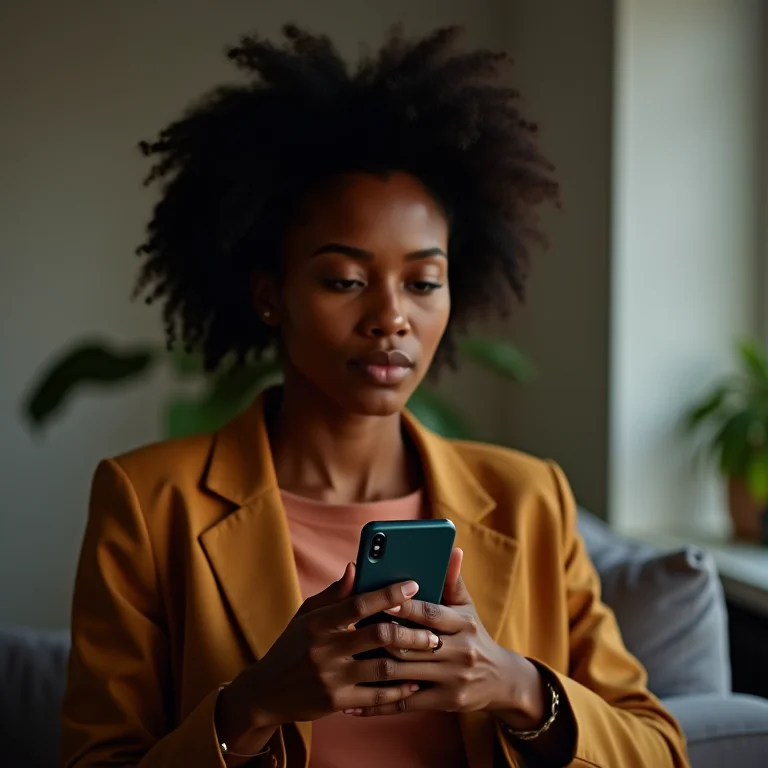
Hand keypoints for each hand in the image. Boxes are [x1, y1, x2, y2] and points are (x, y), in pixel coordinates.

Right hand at [217, 563, 439, 740]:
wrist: (267, 693)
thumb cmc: (294, 646)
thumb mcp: (307, 615)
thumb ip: (334, 593)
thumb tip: (356, 566)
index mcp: (317, 623)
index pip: (358, 603)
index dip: (388, 593)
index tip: (413, 584)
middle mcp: (324, 650)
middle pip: (378, 636)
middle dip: (411, 631)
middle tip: (434, 630)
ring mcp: (331, 678)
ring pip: (382, 667)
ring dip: (411, 659)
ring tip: (431, 651)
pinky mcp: (337, 702)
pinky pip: (376, 696)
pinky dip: (399, 689)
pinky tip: (415, 681)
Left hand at [349, 548, 544, 728]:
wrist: (501, 680)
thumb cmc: (474, 635)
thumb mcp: (467, 608)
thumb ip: (453, 580)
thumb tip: (451, 549)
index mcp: (463, 624)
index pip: (429, 613)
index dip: (404, 606)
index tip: (379, 599)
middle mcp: (459, 652)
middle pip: (411, 644)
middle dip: (381, 635)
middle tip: (353, 628)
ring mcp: (452, 679)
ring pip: (404, 672)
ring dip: (373, 665)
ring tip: (347, 657)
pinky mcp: (444, 702)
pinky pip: (404, 703)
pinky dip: (377, 703)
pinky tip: (352, 703)